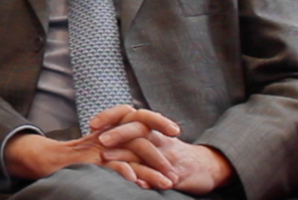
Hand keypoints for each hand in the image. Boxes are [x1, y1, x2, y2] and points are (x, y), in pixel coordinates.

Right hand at [3, 105, 183, 189]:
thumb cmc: (77, 159)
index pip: (139, 117)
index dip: (158, 121)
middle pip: (139, 136)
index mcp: (112, 128)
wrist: (46, 160)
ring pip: (130, 152)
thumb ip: (122, 151)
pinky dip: (125, 172)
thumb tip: (144, 162)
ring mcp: (99, 146)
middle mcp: (107, 134)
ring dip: (150, 170)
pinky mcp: (90, 160)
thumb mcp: (103, 151)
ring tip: (166, 183)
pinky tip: (137, 181)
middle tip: (174, 174)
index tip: (176, 132)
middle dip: (160, 156)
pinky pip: (111, 164)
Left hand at [97, 109, 234, 193]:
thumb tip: (97, 133)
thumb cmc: (170, 153)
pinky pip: (164, 176)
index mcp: (150, 128)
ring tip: (106, 157)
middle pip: (139, 128)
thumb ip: (128, 136)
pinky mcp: (180, 174)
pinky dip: (150, 180)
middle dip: (119, 133)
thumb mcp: (151, 140)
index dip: (110, 116)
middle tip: (100, 140)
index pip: (128, 113)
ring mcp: (169, 155)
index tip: (90, 124)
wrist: (206, 166)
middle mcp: (159, 138)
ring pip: (148, 151)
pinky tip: (136, 183)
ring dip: (126, 155)